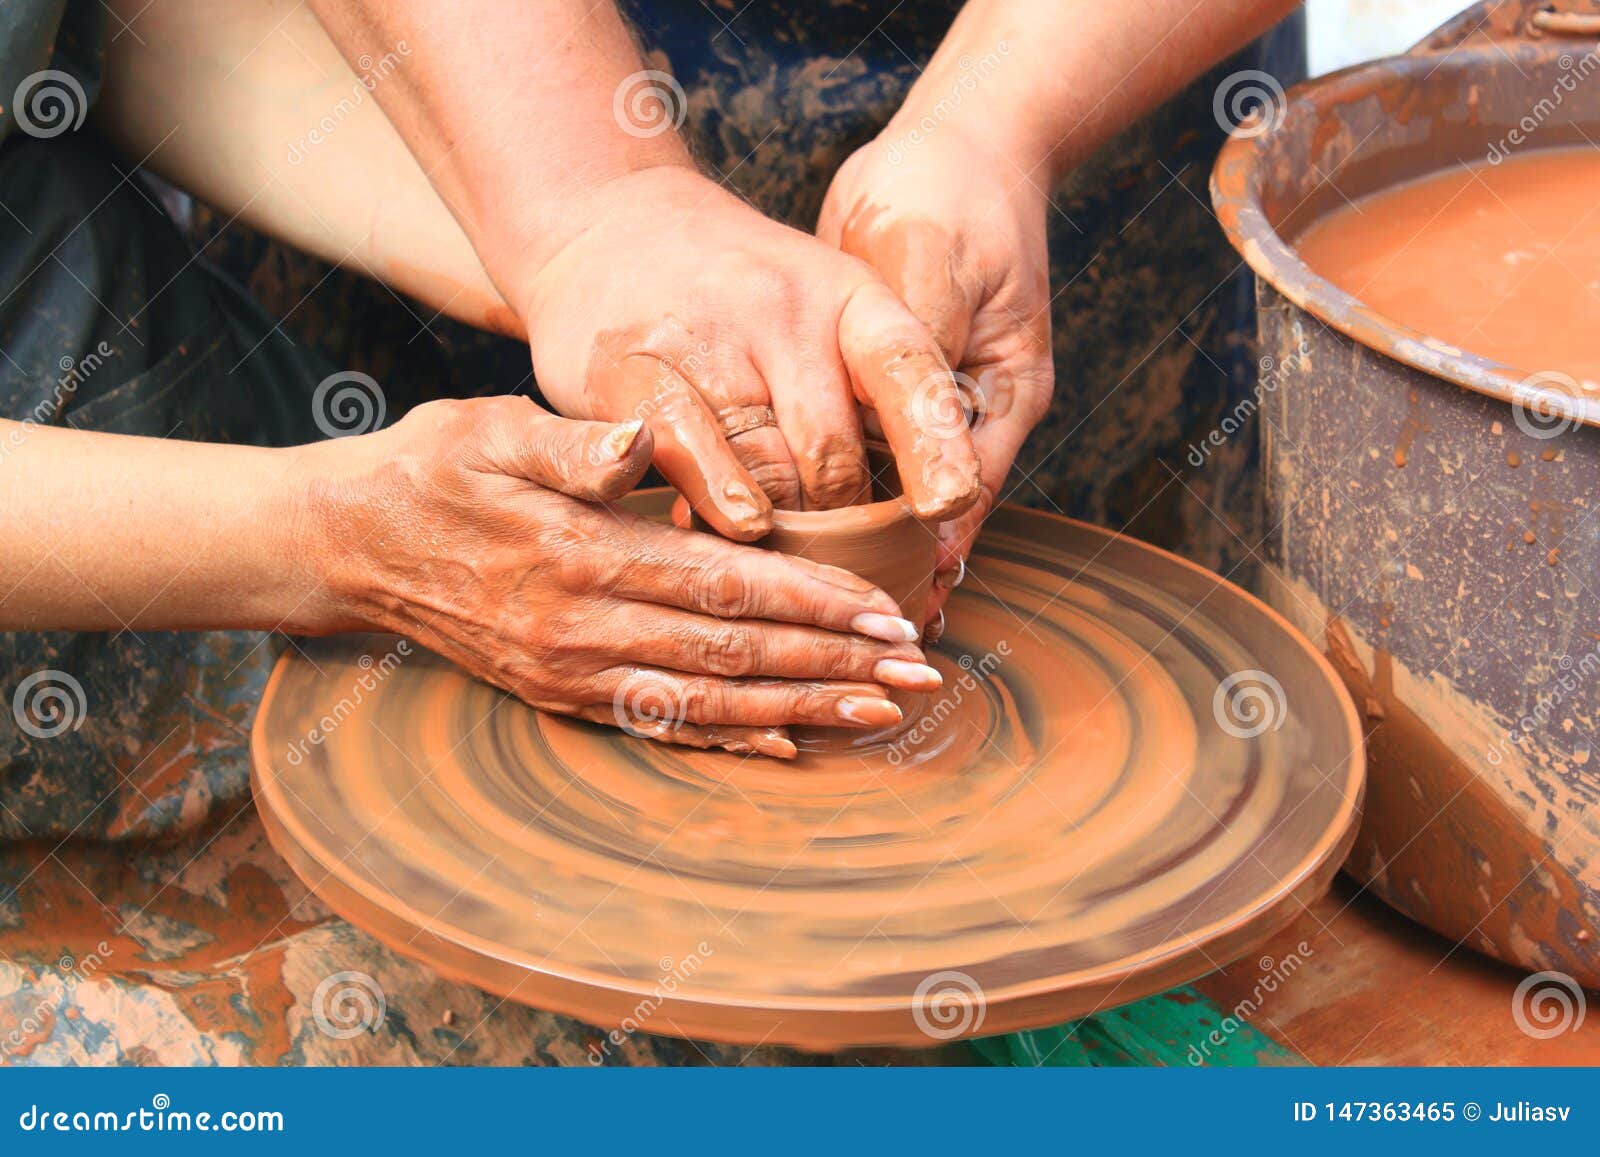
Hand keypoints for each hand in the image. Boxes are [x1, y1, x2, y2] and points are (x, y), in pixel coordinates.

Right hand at [301, 396, 942, 757]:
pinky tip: (786, 746)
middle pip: (733, 652)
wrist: (343, 545)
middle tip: (919, 671)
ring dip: (801, 709)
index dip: (812, 598)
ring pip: (707, 700)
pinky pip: (655, 723)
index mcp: (579, 552)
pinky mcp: (558, 693)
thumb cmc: (426, 468)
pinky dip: (726, 738)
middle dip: (834, 662)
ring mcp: (569, 671)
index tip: (886, 609)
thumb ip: (572, 443)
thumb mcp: (488, 426)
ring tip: (880, 713)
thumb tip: (642, 445)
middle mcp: (581, 627)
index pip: (723, 581)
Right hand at [514, 166, 982, 537]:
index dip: (934, 442)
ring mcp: (703, 335)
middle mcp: (781, 308)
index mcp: (849, 295)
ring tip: (795, 553)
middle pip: (831, 449)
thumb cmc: (742, 297)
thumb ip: (869, 397)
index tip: (951, 504)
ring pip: (760, 467)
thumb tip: (929, 520)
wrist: (609, 224)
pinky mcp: (631, 367)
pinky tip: (735, 527)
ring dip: (784, 529)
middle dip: (844, 518)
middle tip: (849, 555)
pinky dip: (716, 502)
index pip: (907, 369)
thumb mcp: (822, 314)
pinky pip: (686, 455)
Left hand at [818, 130, 1055, 634]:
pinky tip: (779, 521)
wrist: (950, 146)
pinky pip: (854, 453)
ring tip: (812, 592)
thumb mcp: (934, 268)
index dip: (928, 543)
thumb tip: (903, 440)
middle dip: (889, 559)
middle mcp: (968, 411)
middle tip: (844, 611)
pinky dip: (823, 487)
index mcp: (1002, 392)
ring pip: (887, 488)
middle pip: (930, 507)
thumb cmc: (950, 196)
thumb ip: (917, 356)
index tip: (891, 589)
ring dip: (851, 534)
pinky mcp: (881, 387)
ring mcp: (924, 402)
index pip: (966, 490)